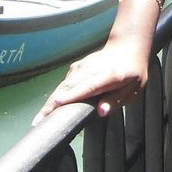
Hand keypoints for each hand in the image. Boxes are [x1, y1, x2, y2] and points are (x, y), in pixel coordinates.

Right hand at [31, 37, 149, 126]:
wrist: (126, 48)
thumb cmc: (132, 72)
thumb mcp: (133, 89)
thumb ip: (116, 100)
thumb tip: (101, 112)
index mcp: (110, 75)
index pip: (89, 86)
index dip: (73, 95)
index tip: (57, 104)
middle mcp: (91, 70)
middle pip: (68, 88)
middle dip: (52, 104)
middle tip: (38, 123)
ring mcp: (81, 67)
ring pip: (62, 86)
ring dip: (50, 103)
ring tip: (39, 120)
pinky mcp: (75, 69)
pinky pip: (63, 85)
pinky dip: (55, 98)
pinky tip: (48, 111)